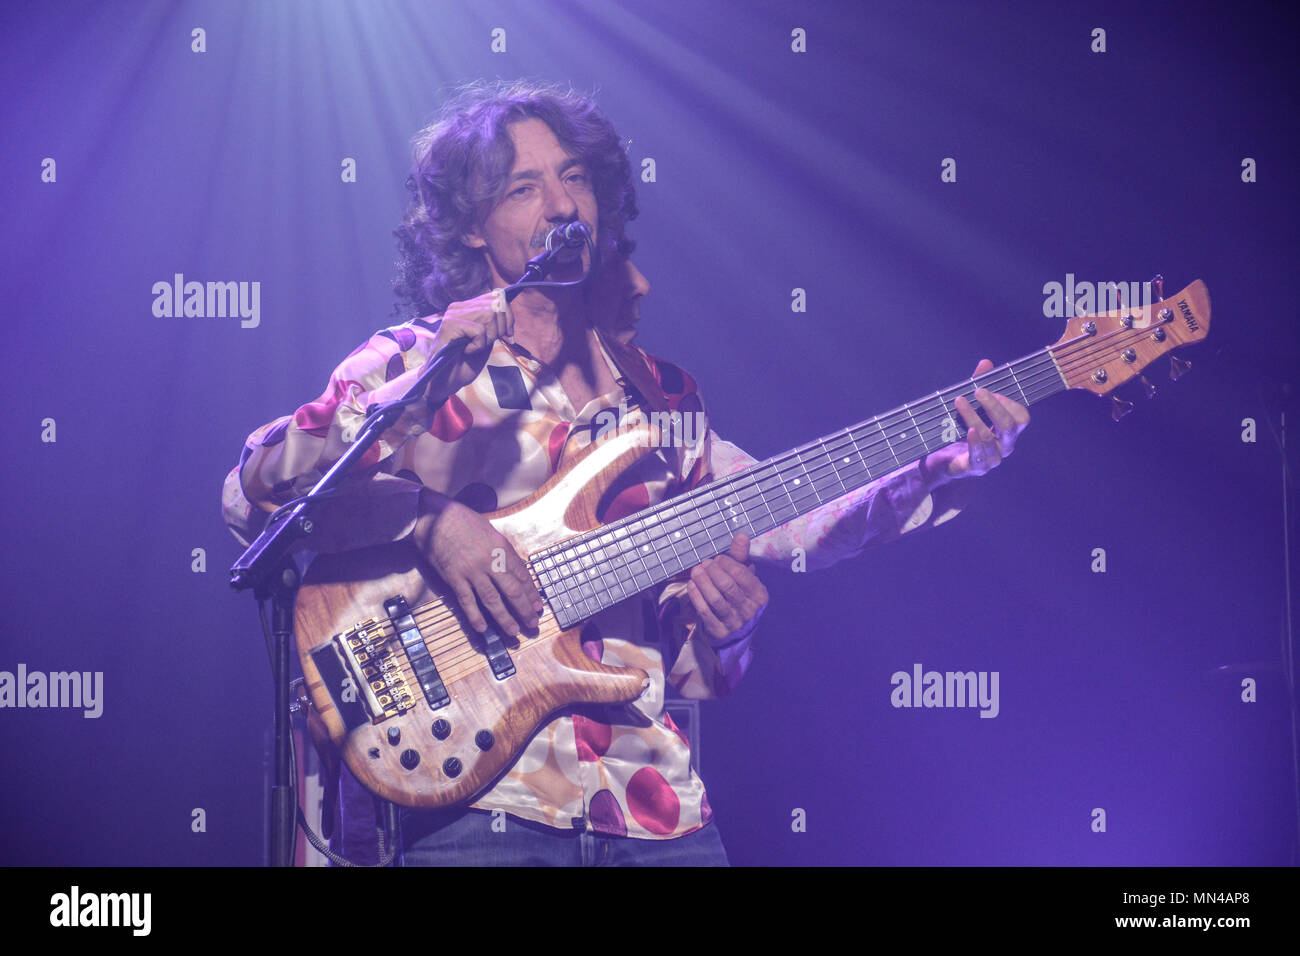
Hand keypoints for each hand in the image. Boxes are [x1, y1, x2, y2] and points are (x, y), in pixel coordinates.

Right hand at [411, 489, 542, 636]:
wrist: (434, 517)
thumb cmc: (463, 520)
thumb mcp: (490, 530)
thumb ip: (503, 550)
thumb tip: (515, 569)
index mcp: (501, 547)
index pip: (522, 575)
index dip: (531, 593)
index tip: (537, 606)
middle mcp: (490, 561)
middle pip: (512, 591)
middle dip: (524, 610)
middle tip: (532, 624)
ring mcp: (472, 571)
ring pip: (492, 600)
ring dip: (504, 618)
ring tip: (513, 631)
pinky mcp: (454, 578)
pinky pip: (467, 601)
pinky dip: (475, 616)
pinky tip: (482, 628)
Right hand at [429, 288, 513, 391]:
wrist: (443, 382)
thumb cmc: (463, 363)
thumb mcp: (486, 341)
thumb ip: (495, 326)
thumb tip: (508, 314)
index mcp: (467, 308)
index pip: (497, 297)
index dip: (508, 317)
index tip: (508, 336)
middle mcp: (459, 307)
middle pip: (496, 306)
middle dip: (500, 328)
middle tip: (487, 344)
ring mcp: (453, 314)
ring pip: (489, 315)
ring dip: (488, 337)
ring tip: (476, 347)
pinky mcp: (450, 325)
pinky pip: (479, 330)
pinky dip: (479, 345)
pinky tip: (467, 351)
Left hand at [686, 533, 768, 645]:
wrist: (736, 631)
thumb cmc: (739, 596)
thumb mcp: (743, 577)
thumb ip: (741, 557)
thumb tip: (741, 535)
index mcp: (759, 595)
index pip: (741, 574)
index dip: (726, 563)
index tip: (717, 559)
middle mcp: (750, 610)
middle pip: (727, 586)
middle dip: (712, 572)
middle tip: (704, 563)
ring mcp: (735, 623)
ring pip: (715, 599)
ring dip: (702, 582)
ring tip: (695, 571)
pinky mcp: (719, 631)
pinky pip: (705, 611)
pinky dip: (696, 596)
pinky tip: (692, 585)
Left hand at [923, 359, 1029, 483]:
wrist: (943, 459)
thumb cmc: (961, 431)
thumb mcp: (970, 407)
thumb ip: (979, 385)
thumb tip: (986, 363)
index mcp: (1008, 430)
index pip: (1022, 417)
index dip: (1011, 404)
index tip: (994, 391)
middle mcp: (1005, 445)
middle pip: (1009, 426)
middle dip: (994, 406)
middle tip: (978, 391)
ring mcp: (992, 458)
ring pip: (989, 438)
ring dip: (974, 417)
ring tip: (959, 402)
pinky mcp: (977, 468)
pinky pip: (979, 456)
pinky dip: (974, 442)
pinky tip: (969, 430)